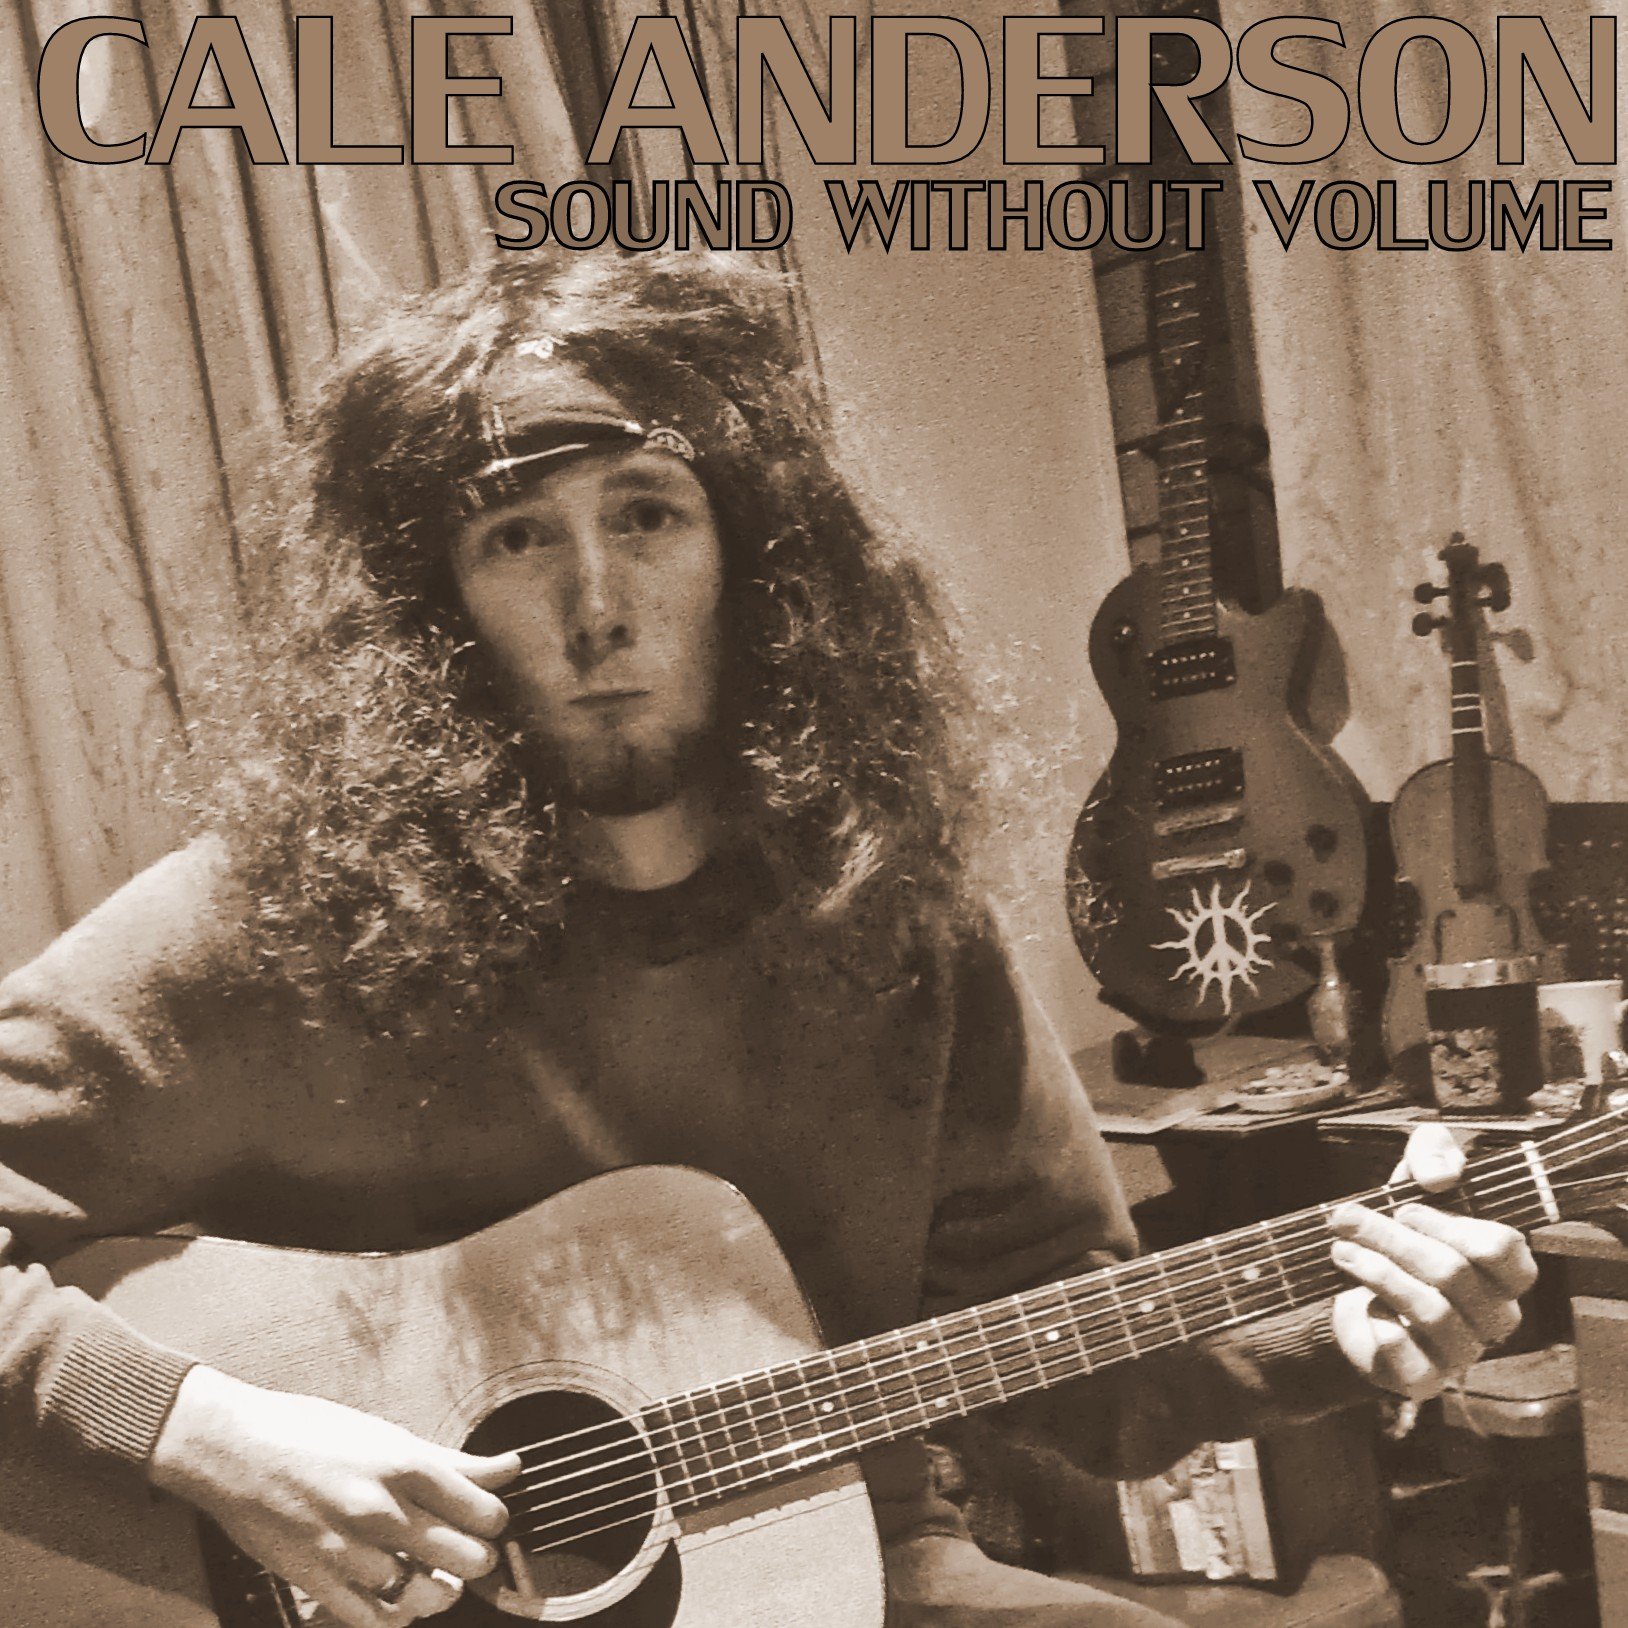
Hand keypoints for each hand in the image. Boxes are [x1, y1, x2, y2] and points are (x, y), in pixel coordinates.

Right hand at [150, 1366, 519, 1625]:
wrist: (235, 1450)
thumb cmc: (312, 1434)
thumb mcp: (388, 1434)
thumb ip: (453, 1460)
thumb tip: (511, 1467)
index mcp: (404, 1465)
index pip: (483, 1511)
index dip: (495, 1521)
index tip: (488, 1519)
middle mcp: (381, 1509)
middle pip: (464, 1557)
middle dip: (477, 1559)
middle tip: (469, 1551)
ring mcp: (348, 1551)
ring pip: (424, 1596)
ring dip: (441, 1592)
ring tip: (438, 1578)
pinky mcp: (316, 1582)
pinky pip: (375, 1620)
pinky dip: (396, 1614)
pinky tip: (398, 1596)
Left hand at [1328, 1123, 1537, 1400]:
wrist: (1353, 1301)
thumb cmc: (1398, 1240)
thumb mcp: (1411, 1183)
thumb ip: (1433, 1152)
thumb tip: (1442, 1176)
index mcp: (1502, 1272)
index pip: (1504, 1250)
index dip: (1451, 1224)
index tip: (1403, 1207)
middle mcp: (1494, 1316)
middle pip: (1452, 1272)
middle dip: (1389, 1237)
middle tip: (1344, 1218)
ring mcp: (1462, 1352)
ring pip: (1431, 1310)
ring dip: (1375, 1271)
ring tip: (1338, 1250)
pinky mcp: (1424, 1379)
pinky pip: (1410, 1357)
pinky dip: (1383, 1328)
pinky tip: (1361, 1307)